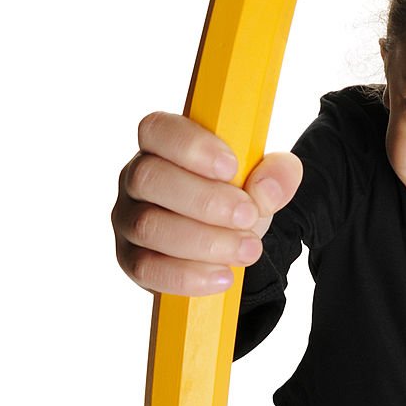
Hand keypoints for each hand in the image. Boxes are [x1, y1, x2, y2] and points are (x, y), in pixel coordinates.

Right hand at [111, 111, 302, 295]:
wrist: (227, 243)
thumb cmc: (235, 197)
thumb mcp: (263, 181)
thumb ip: (277, 173)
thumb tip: (267, 188)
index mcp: (163, 145)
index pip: (157, 130)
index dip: (190, 145)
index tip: (231, 167)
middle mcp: (136, 178)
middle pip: (148, 178)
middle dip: (204, 199)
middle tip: (247, 215)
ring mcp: (128, 219)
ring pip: (149, 226)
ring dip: (204, 241)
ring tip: (248, 248)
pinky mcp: (130, 259)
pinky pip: (147, 268)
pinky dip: (189, 275)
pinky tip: (223, 276)